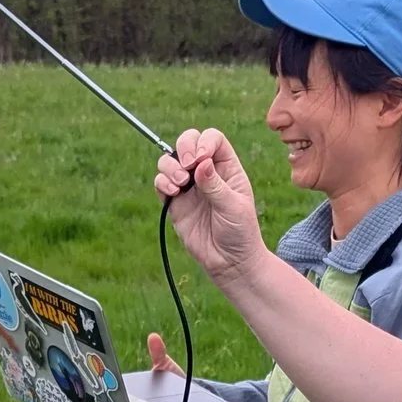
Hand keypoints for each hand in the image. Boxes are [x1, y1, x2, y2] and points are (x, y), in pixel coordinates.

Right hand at [155, 128, 264, 286]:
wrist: (229, 262)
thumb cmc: (240, 233)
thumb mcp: (233, 207)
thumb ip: (215, 185)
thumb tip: (201, 162)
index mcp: (227, 168)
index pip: (213, 139)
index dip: (204, 142)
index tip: (200, 159)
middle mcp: (206, 172)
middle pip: (188, 142)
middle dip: (183, 147)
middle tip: (186, 166)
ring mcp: (189, 186)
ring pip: (170, 161)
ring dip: (169, 166)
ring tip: (180, 185)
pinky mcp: (174, 202)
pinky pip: (161, 182)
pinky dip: (162, 182)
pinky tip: (173, 194)